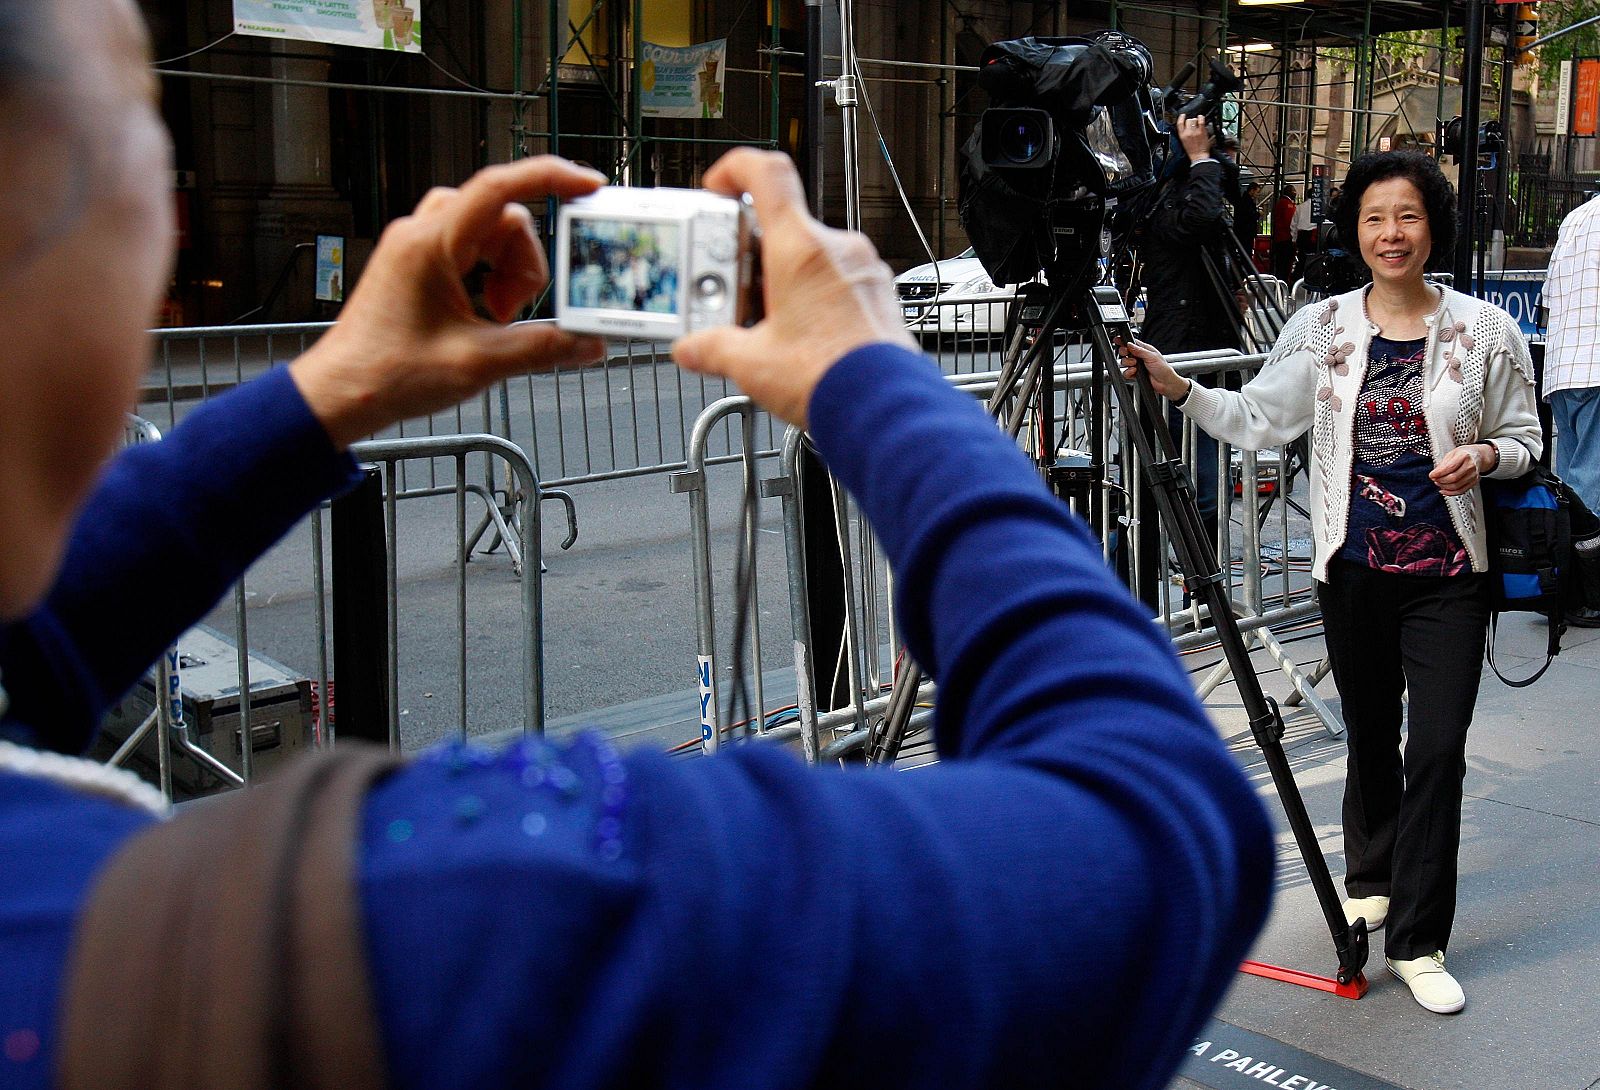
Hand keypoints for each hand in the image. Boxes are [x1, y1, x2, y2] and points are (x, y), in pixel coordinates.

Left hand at [289, 156, 608, 448]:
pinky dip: (490, 277)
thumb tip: (587, 342)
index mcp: (430, 245)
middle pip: (503, 218)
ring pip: (490, 233)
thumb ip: (541, 349)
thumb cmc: (386, 374)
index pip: (499, 188)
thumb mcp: (477, 364)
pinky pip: (472, 249)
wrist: (340, 394)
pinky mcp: (418, 263)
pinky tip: (484, 315)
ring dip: (509, 271)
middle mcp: (421, 233)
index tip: (588, 185)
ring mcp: (417, 246)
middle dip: (525, 262)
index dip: (550, 178)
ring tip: (496, 317)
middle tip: (515, 312)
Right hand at [671, 149, 915, 427]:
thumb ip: (713, 348)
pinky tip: (800, 336)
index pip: (766, 173)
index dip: (735, 169)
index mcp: (800, 248)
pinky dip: (814, 297)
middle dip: (751, 256)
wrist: (883, 409)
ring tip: (765, 323)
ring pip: (811, 257)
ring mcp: (863, 270)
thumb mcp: (752, 363)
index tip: (718, 188)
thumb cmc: (830, 378)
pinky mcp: (878, 295)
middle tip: (731, 291)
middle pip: (783, 227)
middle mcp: (837, 249)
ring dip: (783, 280)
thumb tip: (692, 348)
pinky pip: (838, 280)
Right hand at [1117, 336, 1189, 400]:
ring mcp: (1136, 366)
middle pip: (1125, 352)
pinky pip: (1125, 372)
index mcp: (1144, 350)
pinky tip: (1134, 372)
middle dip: (1125, 353)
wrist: (1165, 383)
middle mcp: (1139, 357)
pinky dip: (1128, 372)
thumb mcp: (1152, 356)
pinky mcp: (1134, 374)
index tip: (1118, 340)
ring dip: (1128, 363)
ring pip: (1124, 362)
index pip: (1132, 343)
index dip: (1124, 341)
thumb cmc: (1163, 369)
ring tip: (1135, 365)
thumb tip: (1130, 344)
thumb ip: (1139, 350)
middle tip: (1128, 355)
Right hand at [1176, 115, 1210, 161]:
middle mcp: (1187, 132)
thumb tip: (1186, 127)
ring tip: (1198, 122)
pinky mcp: (1201, 131)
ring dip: (1196, 120)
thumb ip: (1184, 134)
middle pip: (1188, 120)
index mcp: (1182, 136)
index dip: (1181, 118)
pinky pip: (1201, 121)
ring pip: (1194, 120)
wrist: (1198, 157)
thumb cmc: (1192, 152)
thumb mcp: (1184, 143)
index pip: (1179, 123)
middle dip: (1190, 120)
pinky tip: (1201, 118)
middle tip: (1193, 123)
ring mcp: (1194, 131)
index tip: (1183, 115)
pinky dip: (1201, 118)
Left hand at [1430, 443, 1495, 495]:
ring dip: (1444, 487)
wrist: (1478, 456)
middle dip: (1440, 480)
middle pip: (1453, 478)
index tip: (1431, 475)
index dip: (1438, 473)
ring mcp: (1473, 475)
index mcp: (1464, 456)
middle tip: (1434, 479)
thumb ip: (1443, 464)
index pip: (1450, 467)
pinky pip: (1461, 491)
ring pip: (1456, 486)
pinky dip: (1450, 492)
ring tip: (1439, 483)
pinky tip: (1444, 490)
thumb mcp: (1451, 454)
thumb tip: (1435, 473)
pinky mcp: (1474, 482)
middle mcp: (1470, 466)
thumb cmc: (1464, 454)